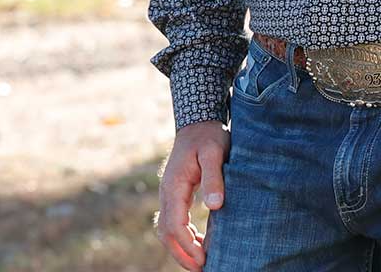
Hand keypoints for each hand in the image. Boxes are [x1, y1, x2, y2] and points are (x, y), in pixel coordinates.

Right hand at [157, 119, 229, 269]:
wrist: (198, 123)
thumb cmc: (208, 137)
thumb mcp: (214, 153)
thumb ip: (214, 178)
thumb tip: (214, 206)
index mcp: (174, 185)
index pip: (174, 224)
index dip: (188, 246)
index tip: (204, 260)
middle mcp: (166, 192)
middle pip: (165, 232)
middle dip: (182, 254)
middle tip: (202, 269)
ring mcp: (168, 194)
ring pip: (166, 229)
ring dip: (180, 249)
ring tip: (201, 263)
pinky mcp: (174, 195)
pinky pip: (172, 222)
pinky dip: (182, 238)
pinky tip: (199, 243)